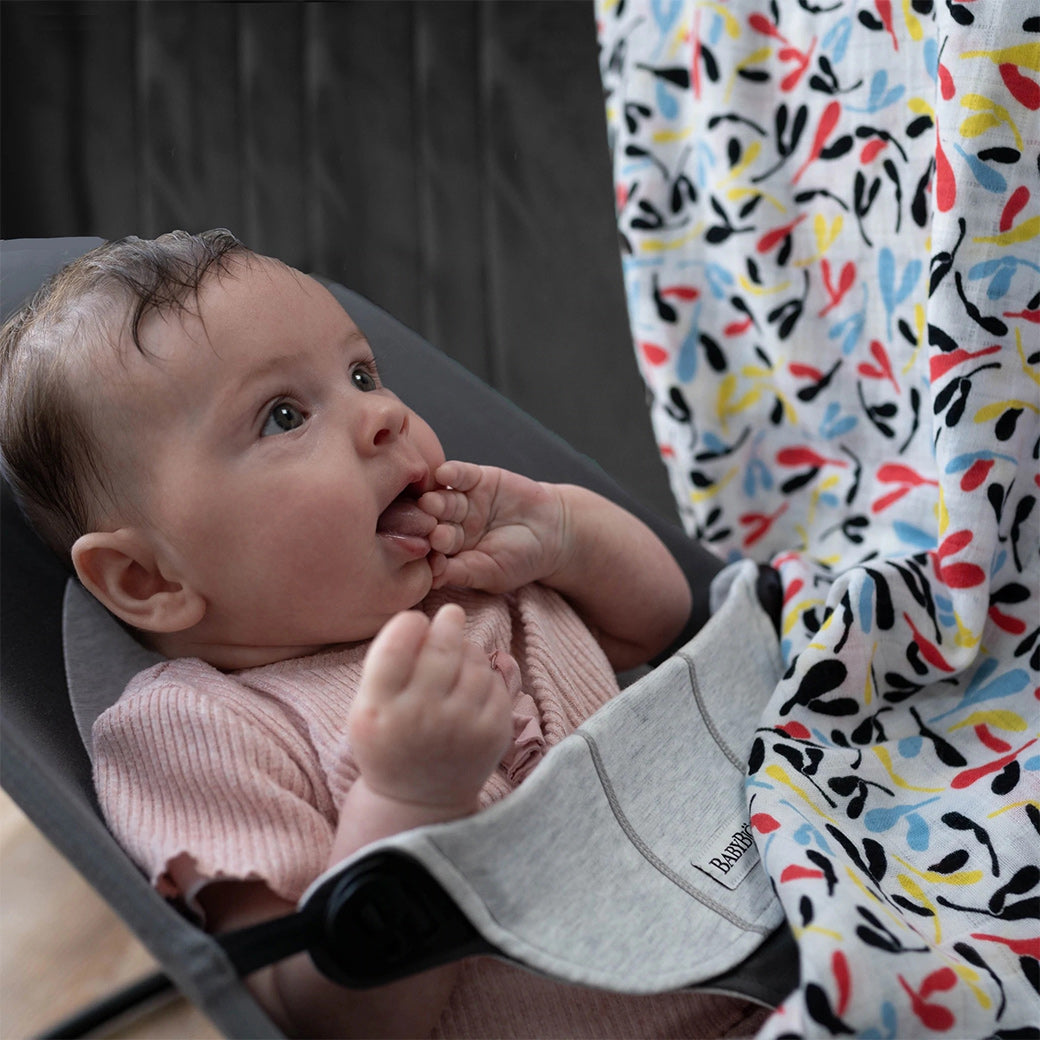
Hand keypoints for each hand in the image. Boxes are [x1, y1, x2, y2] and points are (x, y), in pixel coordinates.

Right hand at [348, 604, 512, 813]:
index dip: (409, 624)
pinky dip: (486, 676)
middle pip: (441, 648)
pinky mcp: (492, 734)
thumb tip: (421, 619)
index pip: (395, 647)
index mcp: (378, 711)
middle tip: (451, 614)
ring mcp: (461, 728)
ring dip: (468, 649)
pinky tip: (473, 685)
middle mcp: (420, 718)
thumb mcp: (367, 708)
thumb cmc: (389, 741)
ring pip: (473, 661)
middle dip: (448, 623)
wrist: (418, 801)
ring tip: (458, 656)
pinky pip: (496, 683)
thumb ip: (385, 665)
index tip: (415, 620)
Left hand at [419, 461, 567, 592]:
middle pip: (434, 524)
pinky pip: (459, 474)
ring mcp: (462, 501)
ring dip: (436, 501)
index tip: (429, 558)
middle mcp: (450, 524)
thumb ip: (462, 572)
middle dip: (430, 526)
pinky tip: (444, 474)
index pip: (432, 552)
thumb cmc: (521, 560)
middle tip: (430, 530)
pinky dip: (451, 473)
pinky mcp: (476, 479)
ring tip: (431, 503)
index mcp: (449, 552)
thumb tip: (432, 580)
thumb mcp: (492, 573)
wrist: (553, 532)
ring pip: (443, 499)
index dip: (430, 554)